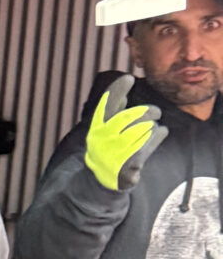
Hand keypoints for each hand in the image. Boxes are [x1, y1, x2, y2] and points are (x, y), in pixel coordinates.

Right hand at [85, 74, 167, 190]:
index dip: (117, 89)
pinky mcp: (129, 162)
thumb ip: (113, 111)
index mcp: (96, 128)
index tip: (129, 78)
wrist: (105, 180)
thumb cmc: (110, 149)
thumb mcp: (105, 131)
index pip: (106, 104)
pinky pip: (149, 142)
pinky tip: (162, 132)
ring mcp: (115, 151)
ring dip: (152, 126)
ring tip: (154, 127)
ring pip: (142, 128)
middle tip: (156, 112)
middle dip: (146, 111)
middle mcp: (103, 139)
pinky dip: (159, 134)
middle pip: (129, 116)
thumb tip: (125, 87)